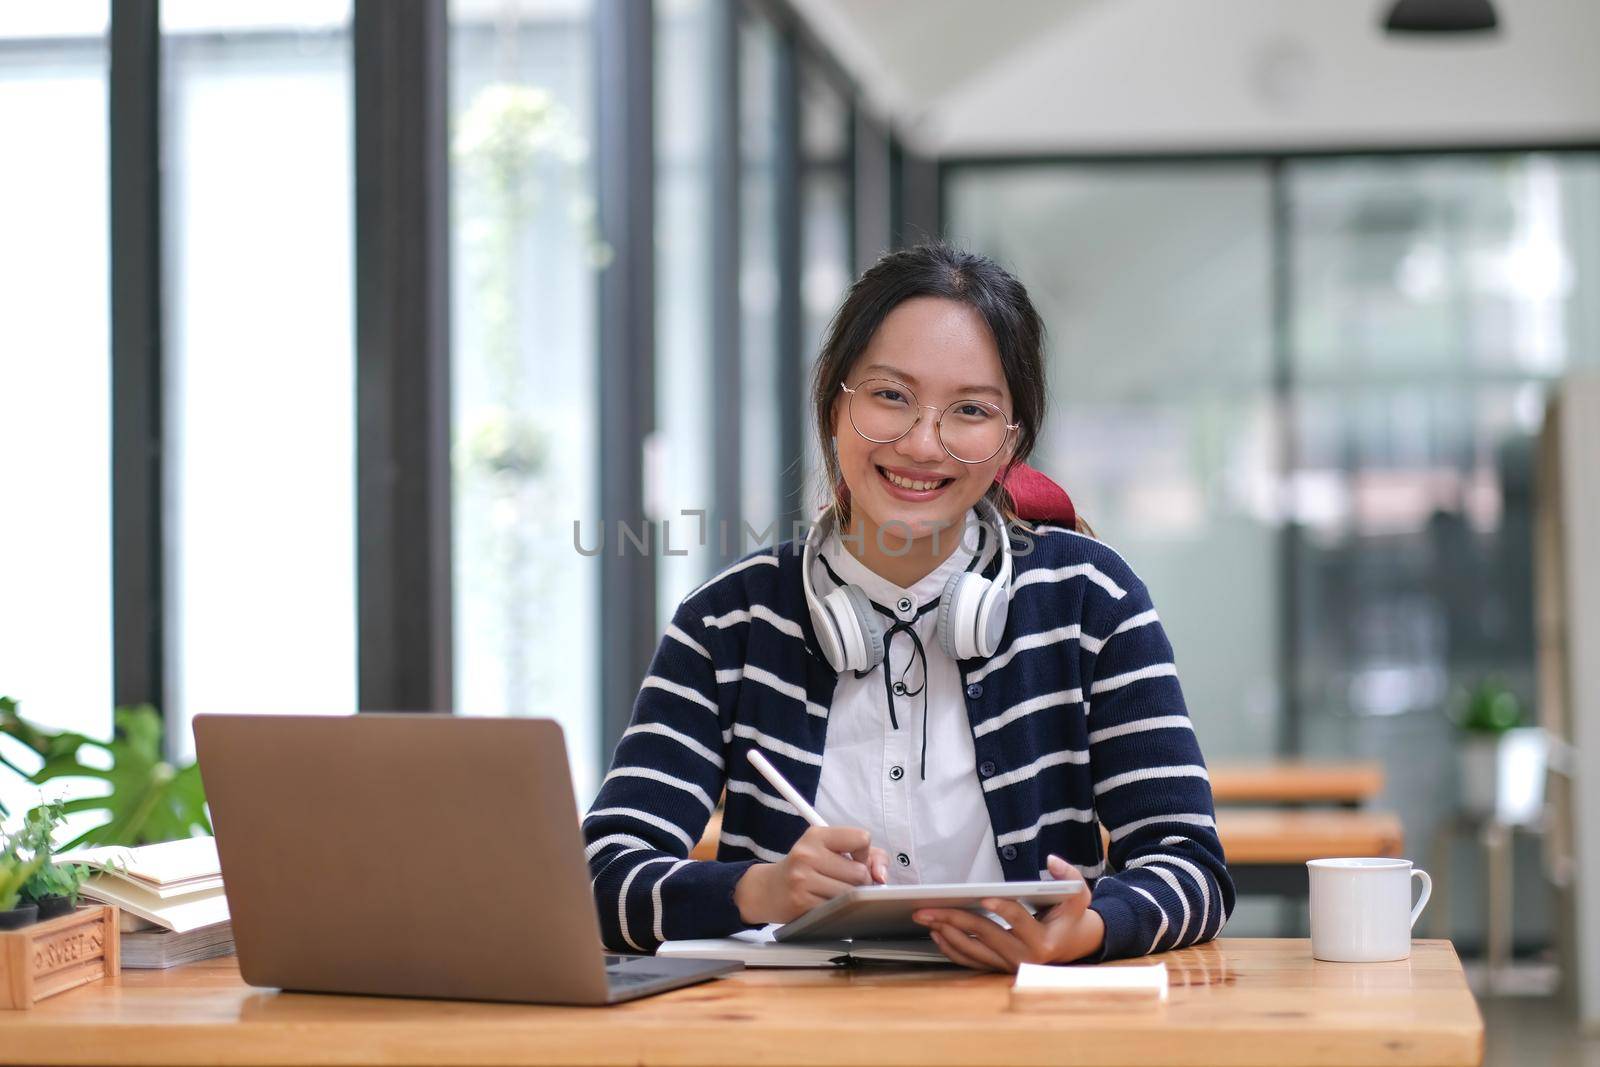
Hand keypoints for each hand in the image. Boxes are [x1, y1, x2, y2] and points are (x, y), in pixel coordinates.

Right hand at [734, 825, 888, 923]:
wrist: (768, 890)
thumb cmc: (807, 868)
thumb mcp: (832, 850)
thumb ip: (869, 855)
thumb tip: (882, 877)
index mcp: (817, 835)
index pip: (861, 838)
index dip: (864, 853)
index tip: (854, 860)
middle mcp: (808, 854)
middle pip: (859, 872)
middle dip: (861, 882)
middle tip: (847, 883)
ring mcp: (802, 879)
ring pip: (851, 894)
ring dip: (851, 898)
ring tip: (837, 894)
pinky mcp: (801, 903)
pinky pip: (837, 909)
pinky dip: (837, 910)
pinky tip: (826, 904)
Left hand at [912, 855, 1103, 971]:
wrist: (1071, 946)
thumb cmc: (1071, 917)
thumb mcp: (1077, 894)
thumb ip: (1069, 875)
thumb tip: (1052, 860)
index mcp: (1042, 940)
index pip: (1018, 921)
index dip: (1002, 908)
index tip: (984, 897)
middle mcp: (1023, 957)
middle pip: (985, 935)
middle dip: (954, 919)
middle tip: (927, 908)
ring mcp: (1008, 965)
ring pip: (972, 951)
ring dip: (947, 934)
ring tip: (927, 918)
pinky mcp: (998, 968)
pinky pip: (970, 961)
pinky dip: (951, 948)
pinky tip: (937, 934)